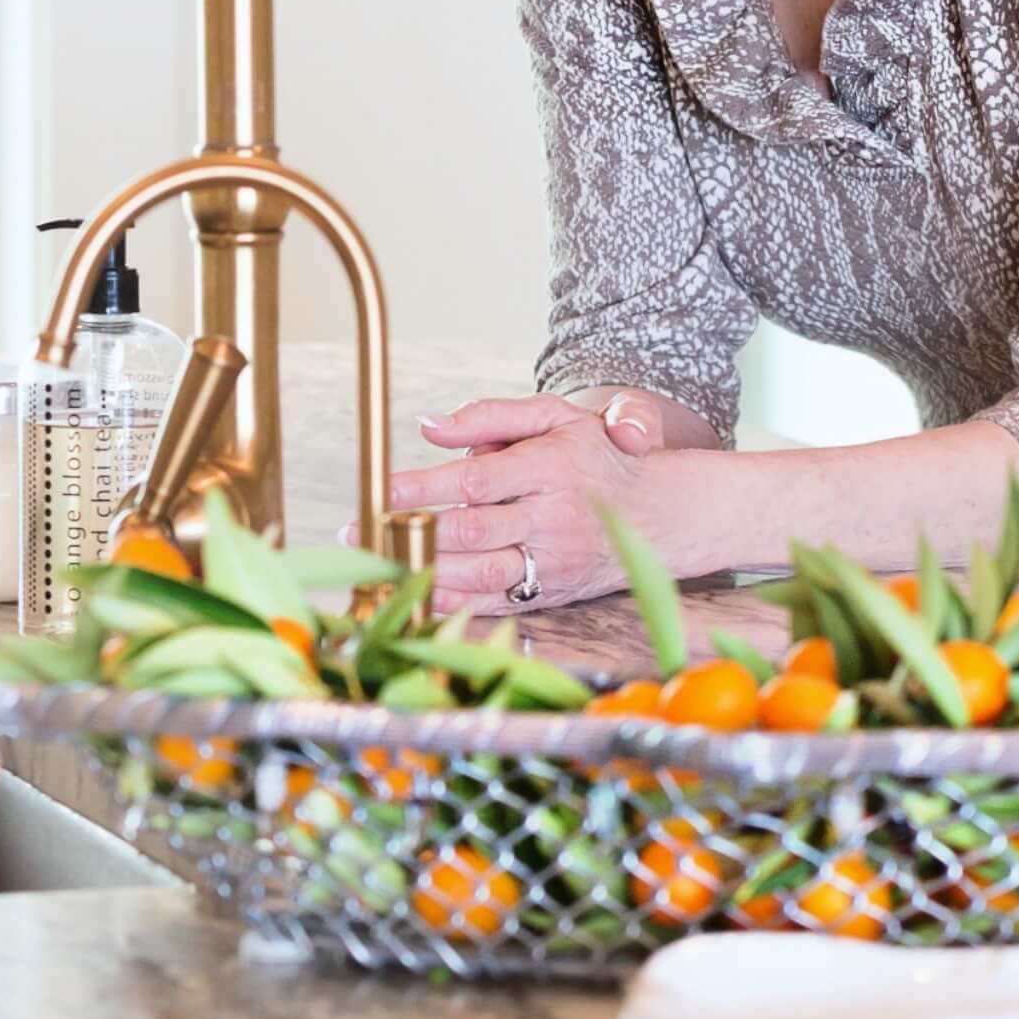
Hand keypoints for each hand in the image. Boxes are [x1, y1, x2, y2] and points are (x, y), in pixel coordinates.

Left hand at [378, 394, 664, 609]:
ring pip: (481, 572)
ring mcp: (553, 560)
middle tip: (360, 533)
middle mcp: (553, 516)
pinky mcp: (550, 592)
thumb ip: (490, 414)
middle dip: (410, 533)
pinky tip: (415, 595)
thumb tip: (428, 426)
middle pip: (472, 530)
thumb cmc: (595, 456)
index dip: (424, 487)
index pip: (475, 479)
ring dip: (423, 572)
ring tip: (377, 564)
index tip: (381, 490)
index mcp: (550, 467)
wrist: (659, 514)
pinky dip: (451, 604)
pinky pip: (494, 603)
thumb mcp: (554, 416)